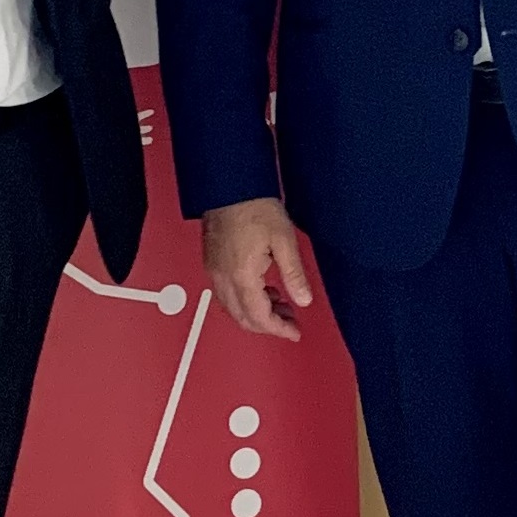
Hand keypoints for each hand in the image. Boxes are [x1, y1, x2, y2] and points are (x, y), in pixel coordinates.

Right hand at [201, 198, 314, 340]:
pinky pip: (226, 293)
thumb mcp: (284, 239)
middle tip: (290, 321)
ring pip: (233, 308)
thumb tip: (304, 299)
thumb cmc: (254, 205)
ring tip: (281, 304)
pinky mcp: (212, 262)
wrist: (230, 185)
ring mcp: (215, 271)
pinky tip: (263, 289)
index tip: (294, 331)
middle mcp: (224, 277)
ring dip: (256, 313)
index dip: (278, 329)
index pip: (259, 317)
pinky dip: (245, 299)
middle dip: (268, 325)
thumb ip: (294, 274)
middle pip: (243, 318)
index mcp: (242, 275)